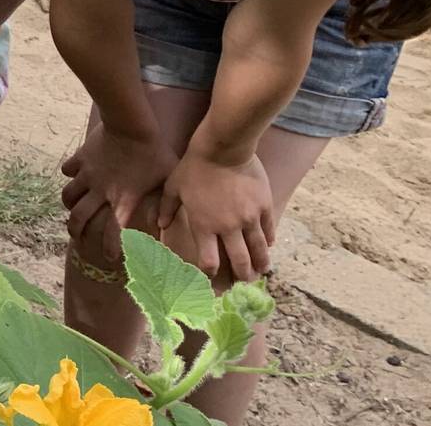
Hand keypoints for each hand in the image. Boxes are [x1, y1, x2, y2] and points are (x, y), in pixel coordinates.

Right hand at [60, 123, 174, 256]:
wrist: (131, 125)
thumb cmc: (154, 153)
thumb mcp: (166, 180)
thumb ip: (162, 204)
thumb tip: (160, 225)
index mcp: (122, 201)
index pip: (113, 232)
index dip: (109, 248)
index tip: (110, 257)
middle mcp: (100, 192)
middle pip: (80, 218)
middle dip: (75, 230)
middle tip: (77, 235)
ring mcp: (88, 175)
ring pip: (68, 196)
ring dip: (69, 204)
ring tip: (72, 207)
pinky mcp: (81, 158)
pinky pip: (68, 169)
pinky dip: (69, 174)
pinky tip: (74, 173)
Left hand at [159, 151, 274, 279]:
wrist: (223, 148)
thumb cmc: (194, 167)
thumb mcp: (174, 186)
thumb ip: (167, 208)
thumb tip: (161, 225)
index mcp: (204, 225)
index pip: (208, 260)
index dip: (209, 272)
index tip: (210, 276)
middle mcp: (228, 228)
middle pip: (239, 261)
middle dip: (242, 275)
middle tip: (244, 282)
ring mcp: (249, 219)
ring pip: (259, 250)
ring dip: (261, 264)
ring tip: (261, 272)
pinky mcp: (264, 207)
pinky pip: (269, 230)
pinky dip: (269, 241)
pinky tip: (269, 246)